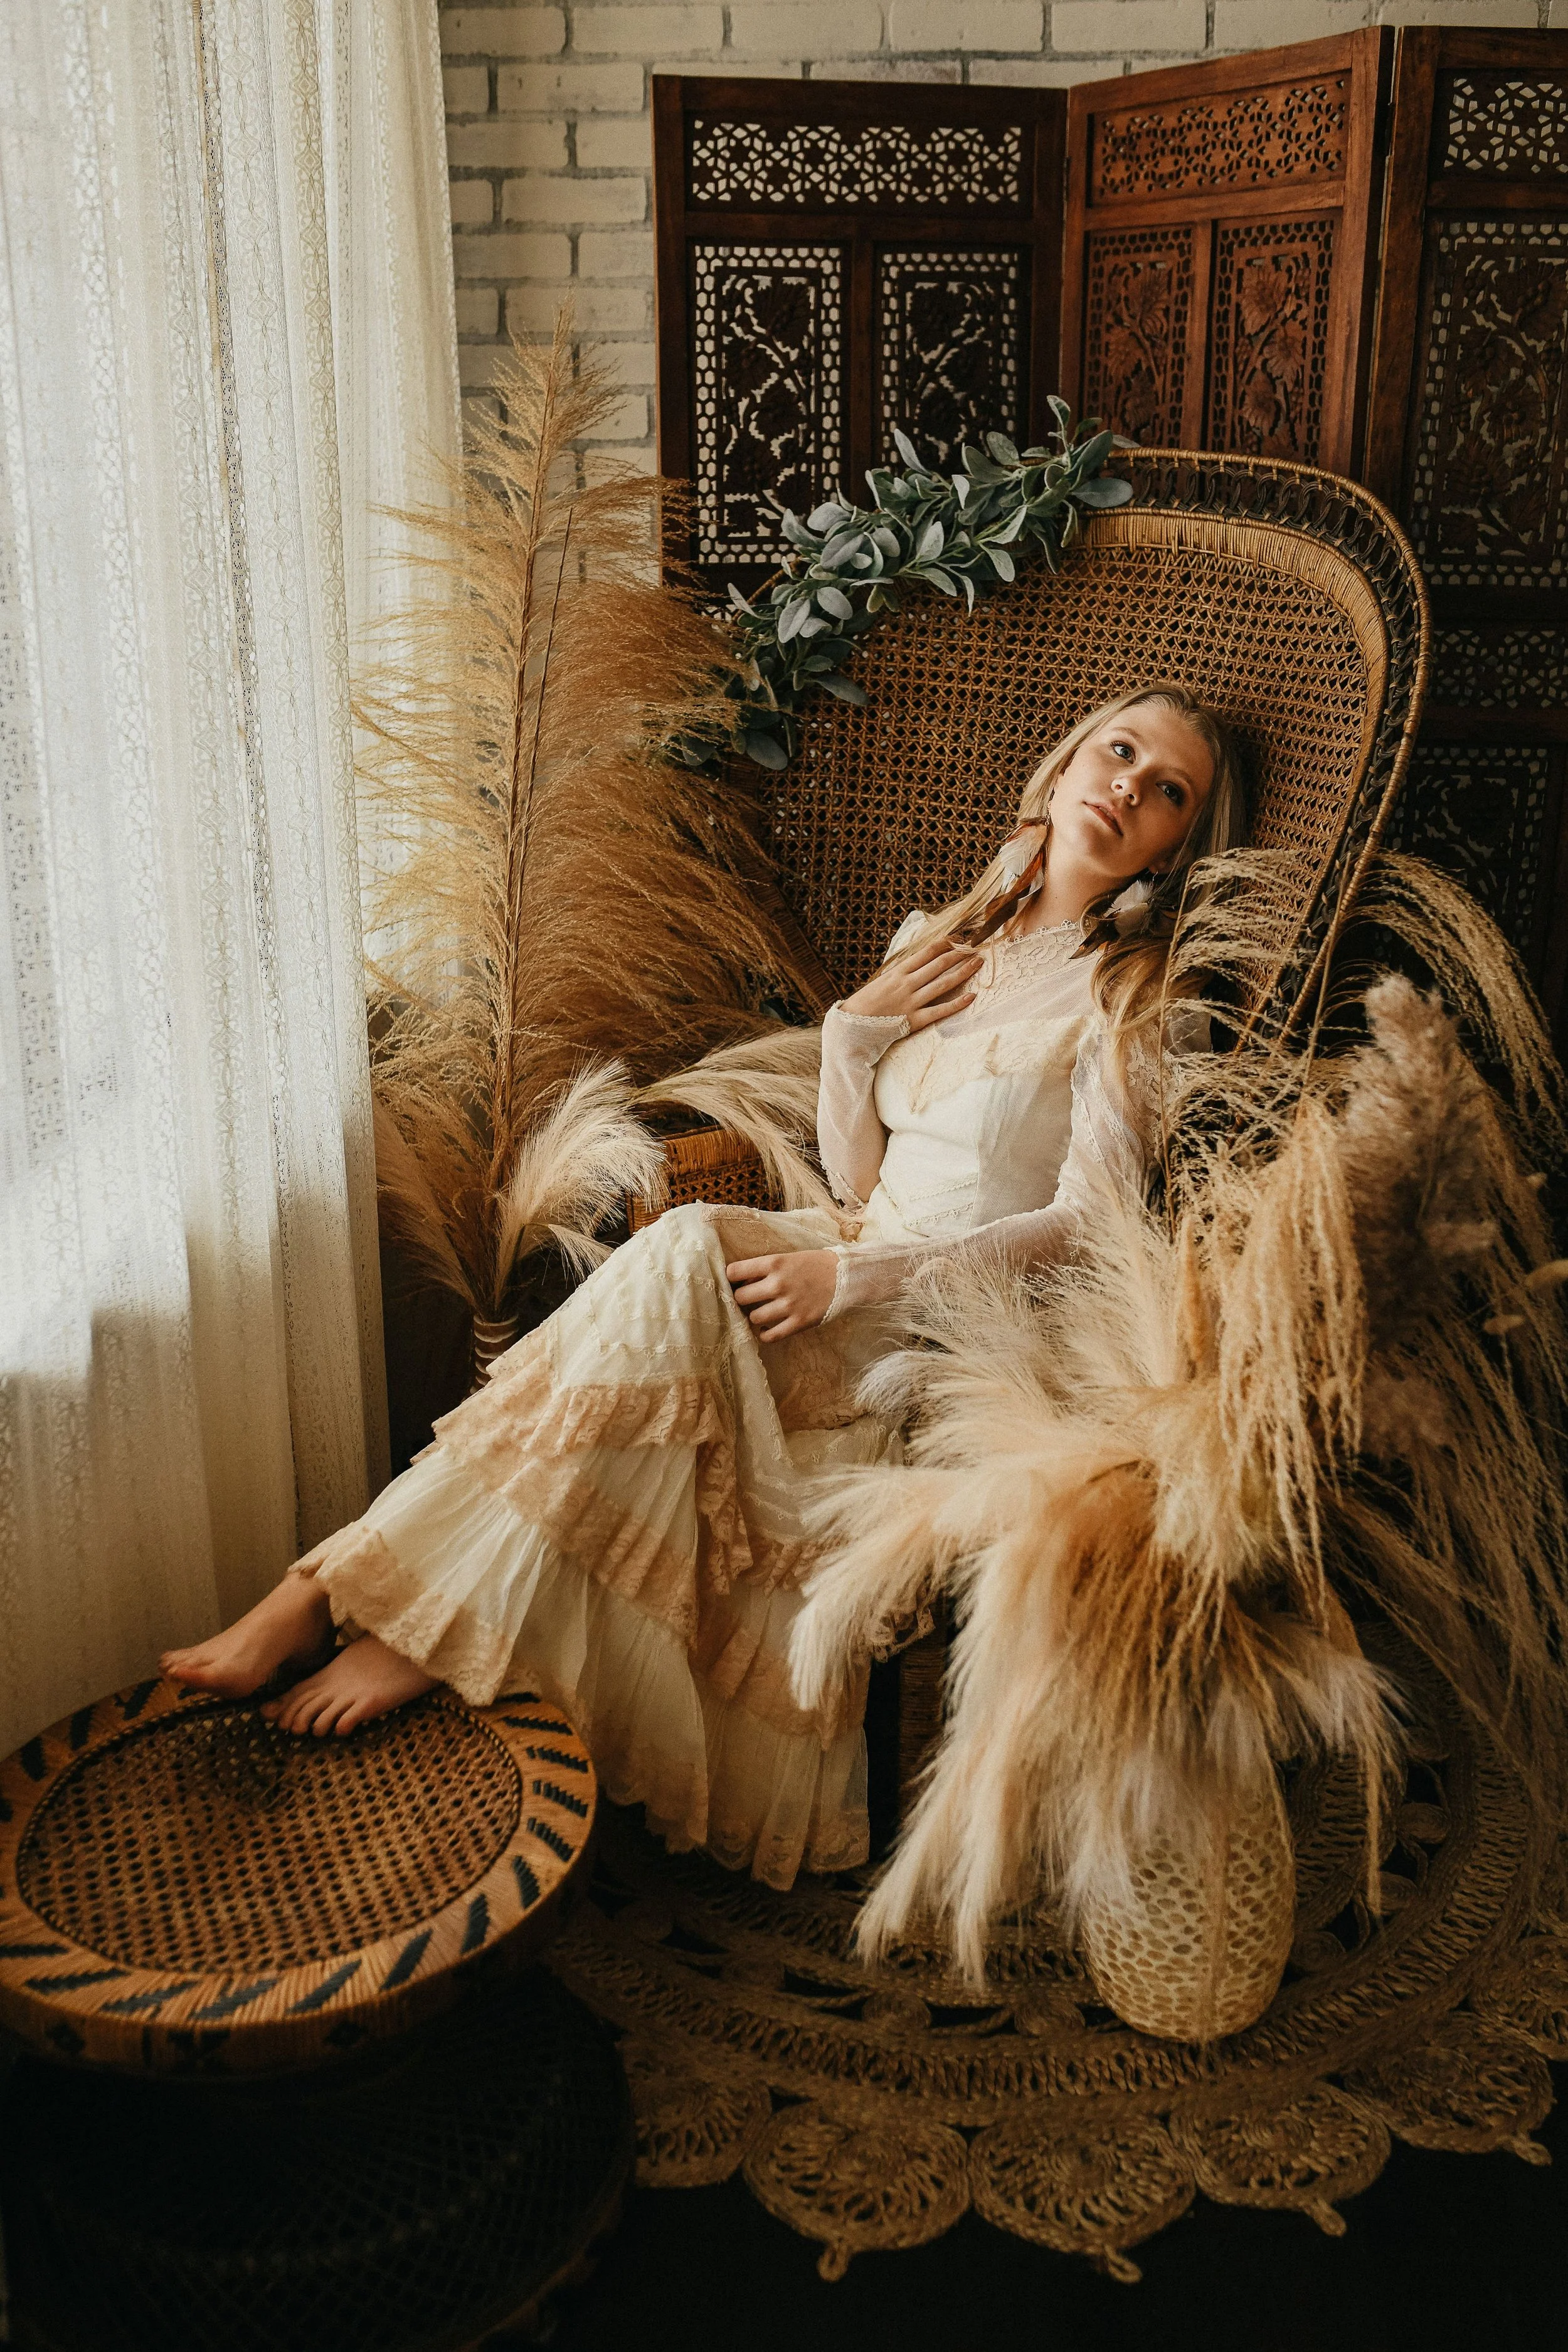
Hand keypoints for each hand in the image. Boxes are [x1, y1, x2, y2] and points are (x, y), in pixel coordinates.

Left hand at [726, 1248, 839, 1340]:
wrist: (847, 1276)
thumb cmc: (815, 1264)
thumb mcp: (788, 1258)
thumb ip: (765, 1270)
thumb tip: (741, 1282)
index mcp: (774, 1263)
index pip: (734, 1271)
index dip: (730, 1278)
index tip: (734, 1281)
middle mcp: (778, 1284)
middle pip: (740, 1297)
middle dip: (742, 1299)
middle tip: (750, 1299)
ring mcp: (789, 1305)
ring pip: (754, 1318)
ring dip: (756, 1316)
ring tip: (763, 1313)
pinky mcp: (799, 1322)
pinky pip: (771, 1336)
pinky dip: (765, 1335)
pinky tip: (768, 1329)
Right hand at [841, 934, 982, 1029]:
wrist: (853, 1025)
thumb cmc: (867, 1002)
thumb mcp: (884, 980)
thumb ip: (903, 972)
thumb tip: (921, 961)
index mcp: (899, 971)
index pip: (927, 952)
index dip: (946, 943)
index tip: (960, 937)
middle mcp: (907, 983)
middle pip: (939, 964)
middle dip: (960, 954)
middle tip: (976, 946)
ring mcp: (912, 1001)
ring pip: (943, 984)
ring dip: (963, 972)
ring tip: (978, 963)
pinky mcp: (914, 1020)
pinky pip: (940, 1011)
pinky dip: (957, 1004)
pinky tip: (971, 997)